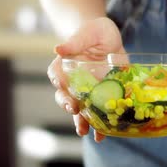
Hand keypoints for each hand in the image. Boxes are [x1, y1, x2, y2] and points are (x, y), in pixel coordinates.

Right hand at [47, 17, 124, 142]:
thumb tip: (58, 48)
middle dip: (67, 105)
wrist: (111, 39)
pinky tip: (102, 135)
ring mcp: (87, 93)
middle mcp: (72, 82)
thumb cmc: (96, 32)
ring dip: (81, 122)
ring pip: (79, 111)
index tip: (61, 85)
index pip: (56, 75)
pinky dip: (100, 126)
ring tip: (84, 131)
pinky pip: (99, 115)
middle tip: (73, 109)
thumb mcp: (89, 32)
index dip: (58, 81)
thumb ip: (76, 41)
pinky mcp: (102, 98)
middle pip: (64, 97)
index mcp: (64, 66)